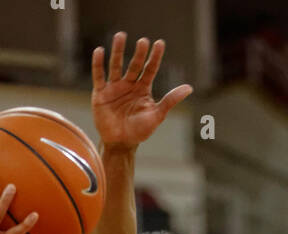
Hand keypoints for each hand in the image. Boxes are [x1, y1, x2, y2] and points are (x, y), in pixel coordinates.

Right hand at [91, 33, 191, 150]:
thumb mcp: (157, 115)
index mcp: (143, 88)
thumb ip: (170, 100)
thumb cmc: (139, 131)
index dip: (155, 57)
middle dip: (139, 53)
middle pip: (134, 65)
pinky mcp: (100, 93)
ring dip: (118, 51)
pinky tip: (100, 51)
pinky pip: (99, 75)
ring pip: (116, 65)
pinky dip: (98, 63)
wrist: (120, 144)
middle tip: (143, 41)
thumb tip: (190, 88)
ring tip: (121, 36)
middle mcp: (129, 84)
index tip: (160, 43)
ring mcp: (114, 87)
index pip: (150, 69)